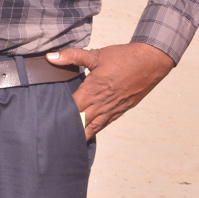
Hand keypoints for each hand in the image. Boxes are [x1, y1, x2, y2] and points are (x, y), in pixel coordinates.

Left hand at [46, 41, 174, 139]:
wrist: (150, 62)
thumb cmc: (123, 58)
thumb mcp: (96, 55)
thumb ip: (72, 56)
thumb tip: (50, 57)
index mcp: (92, 90)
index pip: (72, 108)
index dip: (60, 115)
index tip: (48, 120)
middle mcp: (102, 103)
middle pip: (81, 121)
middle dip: (68, 128)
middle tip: (53, 135)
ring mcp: (113, 108)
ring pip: (93, 127)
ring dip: (81, 134)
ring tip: (68, 142)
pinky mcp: (122, 109)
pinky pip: (105, 124)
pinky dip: (95, 130)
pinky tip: (87, 133)